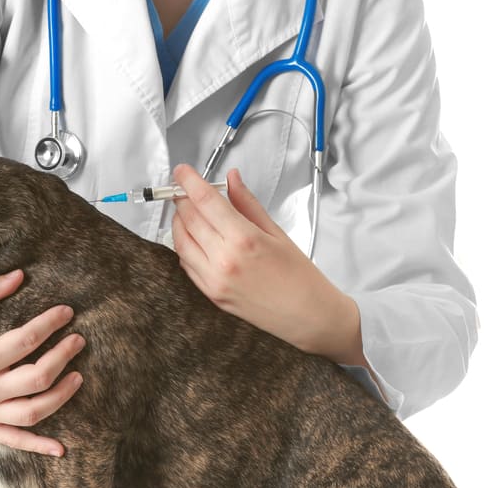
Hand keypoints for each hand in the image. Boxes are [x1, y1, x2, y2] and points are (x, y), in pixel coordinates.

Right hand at [0, 270, 84, 455]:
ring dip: (61, 396)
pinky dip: (38, 446)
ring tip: (78, 377)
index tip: (67, 312)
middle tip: (78, 341)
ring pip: (33, 412)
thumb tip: (19, 275)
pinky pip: (14, 441)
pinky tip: (61, 449)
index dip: (51, 324)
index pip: (26, 341)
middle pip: (37, 378)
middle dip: (63, 357)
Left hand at [170, 165, 364, 365]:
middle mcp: (224, 260)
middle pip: (189, 219)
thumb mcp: (276, 232)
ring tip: (188, 211)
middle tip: (185, 188)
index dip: (189, 181)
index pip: (205, 201)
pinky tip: (194, 238)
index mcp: (244, 240)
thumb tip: (231, 180)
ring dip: (180, 222)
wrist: (308, 317)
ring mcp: (213, 280)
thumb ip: (247, 204)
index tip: (182, 171)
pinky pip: (186, 264)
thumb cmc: (300, 277)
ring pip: (180, 242)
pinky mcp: (210, 294)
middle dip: (183, 199)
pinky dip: (184, 246)